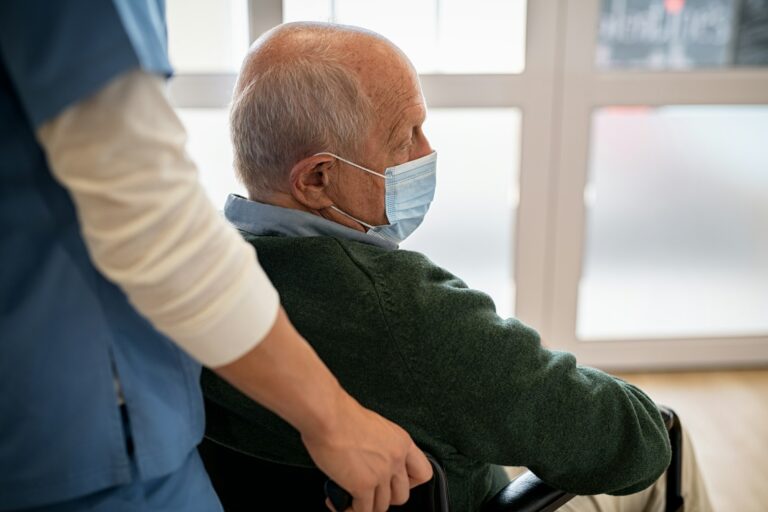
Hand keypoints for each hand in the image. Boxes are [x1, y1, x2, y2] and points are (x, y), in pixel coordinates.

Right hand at [301, 392, 432, 511]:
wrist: (327, 415)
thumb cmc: (341, 415)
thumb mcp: (374, 427)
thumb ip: (381, 446)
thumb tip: (372, 461)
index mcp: (401, 442)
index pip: (423, 473)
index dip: (409, 483)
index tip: (394, 483)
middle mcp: (396, 459)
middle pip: (402, 496)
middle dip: (384, 497)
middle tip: (368, 492)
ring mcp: (381, 474)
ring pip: (381, 507)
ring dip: (365, 505)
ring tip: (349, 498)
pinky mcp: (363, 485)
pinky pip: (362, 511)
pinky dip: (347, 509)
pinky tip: (336, 501)